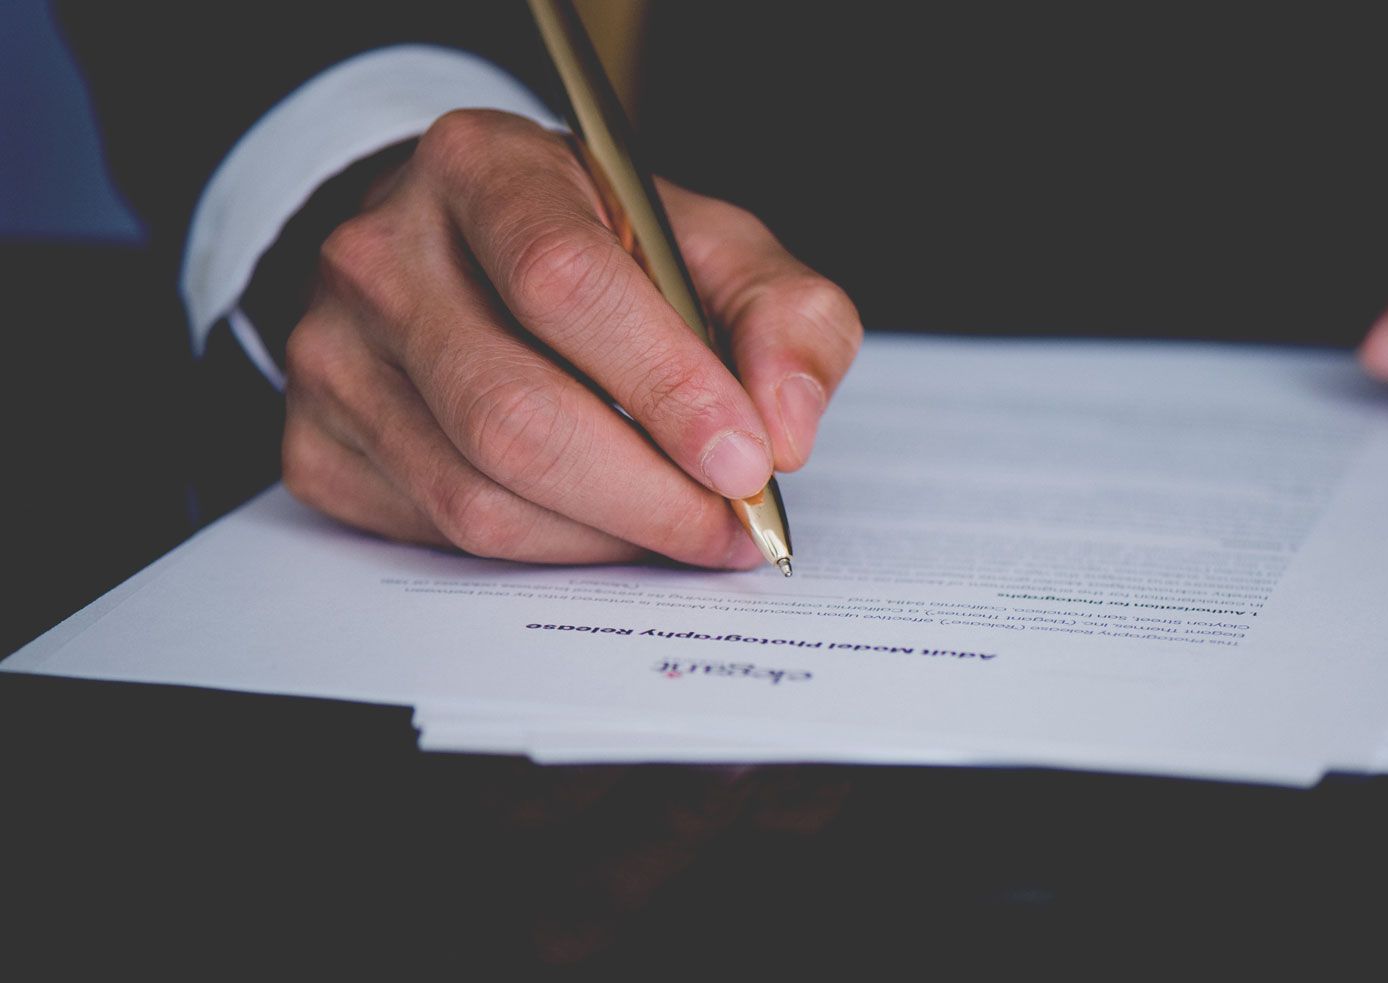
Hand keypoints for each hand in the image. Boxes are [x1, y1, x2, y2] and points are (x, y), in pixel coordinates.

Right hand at [282, 110, 860, 563]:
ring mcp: (332, 354)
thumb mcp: (714, 247)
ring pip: (478, 496)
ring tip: (684, 526)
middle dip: (647, 495)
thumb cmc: (609, 251)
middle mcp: (380, 253)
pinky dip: (547, 552)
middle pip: (512, 412)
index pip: (564, 282)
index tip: (748, 460)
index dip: (665, 385)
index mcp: (482, 167)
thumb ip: (785, 318)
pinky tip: (601, 523)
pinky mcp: (318, 446)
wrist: (471, 256)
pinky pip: (444, 536)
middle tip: (731, 526)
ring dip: (606, 538)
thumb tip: (786, 430)